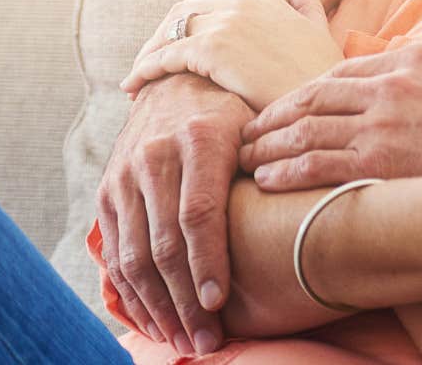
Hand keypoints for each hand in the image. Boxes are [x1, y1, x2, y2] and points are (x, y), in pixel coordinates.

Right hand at [97, 72, 253, 356]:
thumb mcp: (260, 125)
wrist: (177, 83)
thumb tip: (314, 213)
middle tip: (205, 342)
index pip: (198, 213)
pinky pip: (113, 252)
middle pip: (163, 244)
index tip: (218, 304)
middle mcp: (154, 157)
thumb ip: (277, 163)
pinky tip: (153, 320)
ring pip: (133, 255)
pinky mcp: (108, 192)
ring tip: (183, 340)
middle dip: (183, 301)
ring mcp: (124, 176)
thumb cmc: (236, 114)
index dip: (207, 263)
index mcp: (199, 139)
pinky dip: (130, 293)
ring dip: (157, 307)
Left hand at [123, 0, 342, 110]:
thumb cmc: (322, 75)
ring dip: (149, 50)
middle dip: (163, 31)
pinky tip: (134, 86)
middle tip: (150, 58)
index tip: (175, 38)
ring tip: (137, 76)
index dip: (188, 15)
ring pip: (171, 29)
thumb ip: (307, 4)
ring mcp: (227, 23)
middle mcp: (243, 3)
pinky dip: (145, 69)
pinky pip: (166, 55)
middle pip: (185, 7)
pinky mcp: (213, 49)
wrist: (323, 104)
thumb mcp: (318, 31)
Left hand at [240, 39, 421, 188]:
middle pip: (312, 96)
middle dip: (273, 115)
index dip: (304, 93)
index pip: (339, 72)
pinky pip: (317, 163)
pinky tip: (269, 178)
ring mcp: (384, 122)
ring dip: (270, 144)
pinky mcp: (380, 162)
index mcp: (410, 58)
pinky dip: (286, 170)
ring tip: (248, 157)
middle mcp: (391, 84)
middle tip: (248, 130)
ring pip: (306, 129)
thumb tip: (389, 64)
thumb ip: (419, 66)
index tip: (283, 109)